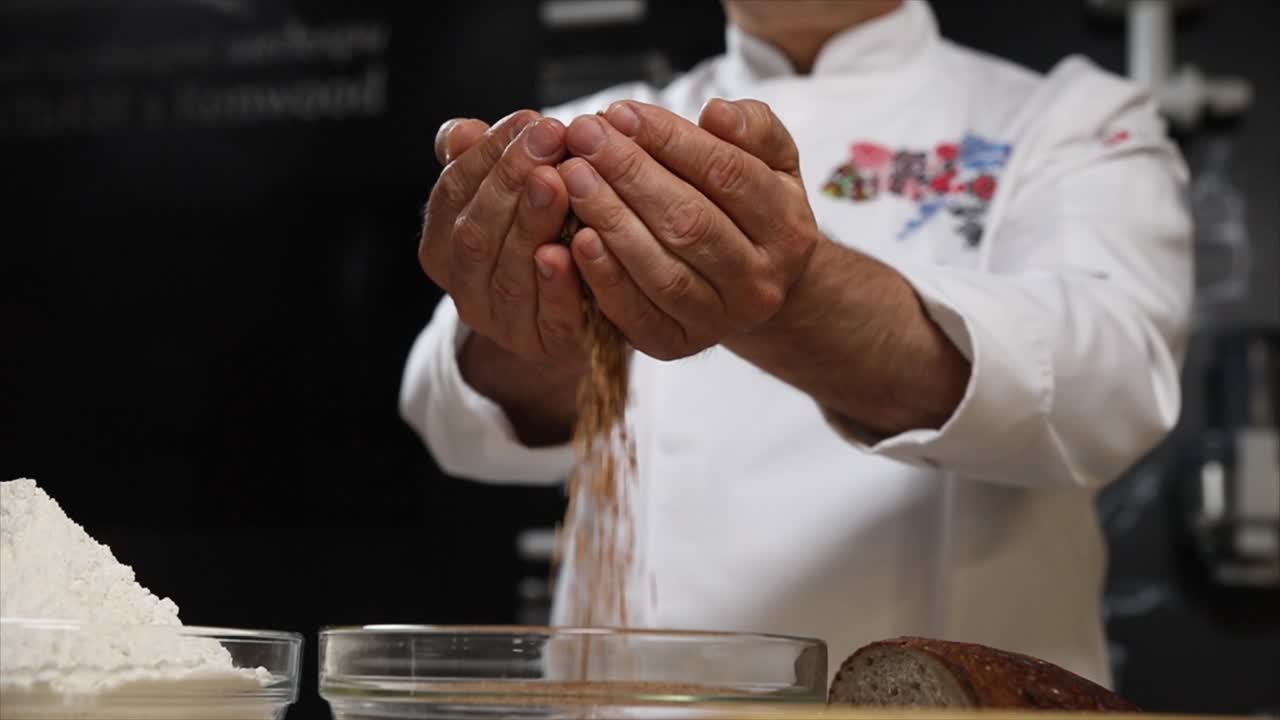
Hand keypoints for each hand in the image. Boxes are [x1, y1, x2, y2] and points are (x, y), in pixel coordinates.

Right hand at [421, 110, 587, 370]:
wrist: (580, 320)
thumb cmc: (543, 242)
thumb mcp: (509, 199)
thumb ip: (482, 165)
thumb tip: (458, 132)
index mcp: (444, 249)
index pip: (454, 193)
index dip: (488, 155)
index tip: (527, 119)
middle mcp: (467, 291)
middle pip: (477, 233)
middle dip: (511, 180)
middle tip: (550, 137)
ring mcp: (506, 326)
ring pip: (509, 274)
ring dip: (533, 223)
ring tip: (560, 181)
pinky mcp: (551, 350)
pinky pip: (552, 317)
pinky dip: (559, 283)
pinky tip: (573, 248)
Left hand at [557, 99, 817, 359]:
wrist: (749, 283)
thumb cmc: (749, 207)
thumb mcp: (770, 161)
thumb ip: (754, 128)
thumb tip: (717, 113)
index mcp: (789, 228)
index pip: (727, 174)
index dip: (671, 140)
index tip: (620, 112)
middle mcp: (761, 282)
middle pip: (690, 222)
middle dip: (629, 173)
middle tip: (582, 137)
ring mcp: (720, 321)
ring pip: (661, 270)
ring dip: (610, 220)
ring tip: (571, 176)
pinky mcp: (677, 345)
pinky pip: (636, 314)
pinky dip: (604, 277)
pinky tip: (574, 238)